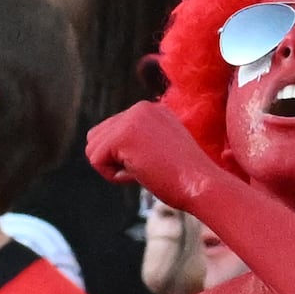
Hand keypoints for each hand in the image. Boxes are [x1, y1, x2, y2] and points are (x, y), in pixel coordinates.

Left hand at [85, 99, 221, 211]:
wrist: (201, 185)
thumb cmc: (186, 178)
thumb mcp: (161, 150)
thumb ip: (139, 141)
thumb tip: (108, 148)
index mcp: (150, 110)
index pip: (111, 132)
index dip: (124, 158)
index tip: (154, 163)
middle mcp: (140, 108)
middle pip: (96, 138)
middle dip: (114, 161)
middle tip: (146, 168)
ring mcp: (131, 119)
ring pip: (93, 149)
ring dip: (113, 168)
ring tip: (142, 170)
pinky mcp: (123, 135)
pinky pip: (96, 160)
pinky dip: (113, 176)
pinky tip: (139, 174)